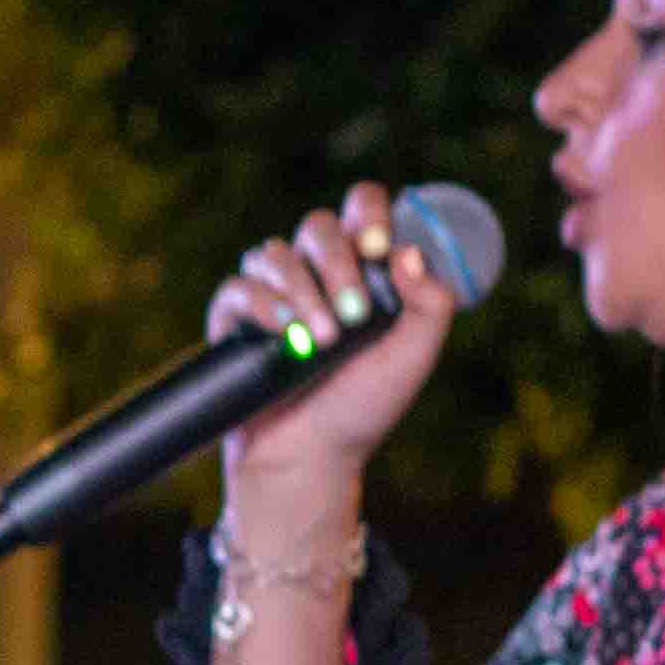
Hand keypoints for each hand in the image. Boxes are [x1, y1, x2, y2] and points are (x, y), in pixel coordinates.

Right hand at [207, 183, 462, 508]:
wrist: (310, 457)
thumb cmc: (363, 408)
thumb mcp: (412, 358)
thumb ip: (430, 305)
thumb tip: (408, 253)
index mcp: (363, 269)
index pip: (363, 207)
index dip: (369, 212)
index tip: (377, 247)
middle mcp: (316, 271)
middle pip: (318, 226)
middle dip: (338, 264)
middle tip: (354, 315)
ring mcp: (273, 291)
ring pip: (276, 253)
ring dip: (303, 293)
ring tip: (321, 341)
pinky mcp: (235, 316)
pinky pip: (239, 286)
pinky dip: (264, 305)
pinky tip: (284, 334)